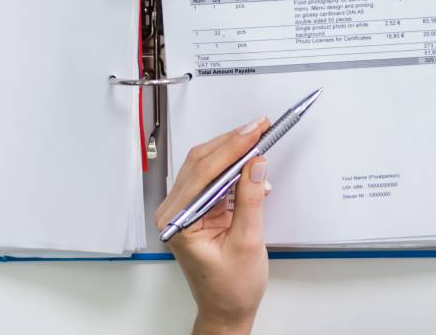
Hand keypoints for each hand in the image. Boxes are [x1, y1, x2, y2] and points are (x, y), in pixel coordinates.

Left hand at [156, 118, 272, 334]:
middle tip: (260, 126)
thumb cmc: (231, 287)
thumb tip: (256, 164)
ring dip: (232, 150)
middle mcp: (175, 213)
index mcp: (179, 223)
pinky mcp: (197, 209)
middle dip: (232, 142)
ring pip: (205, 166)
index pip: (203, 173)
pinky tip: (249, 160)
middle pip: (201, 163)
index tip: (254, 131)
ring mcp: (184, 210)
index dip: (231, 147)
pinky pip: (212, 178)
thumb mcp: (247, 243)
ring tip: (258, 137)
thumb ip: (249, 200)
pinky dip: (232, 166)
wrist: (227, 309)